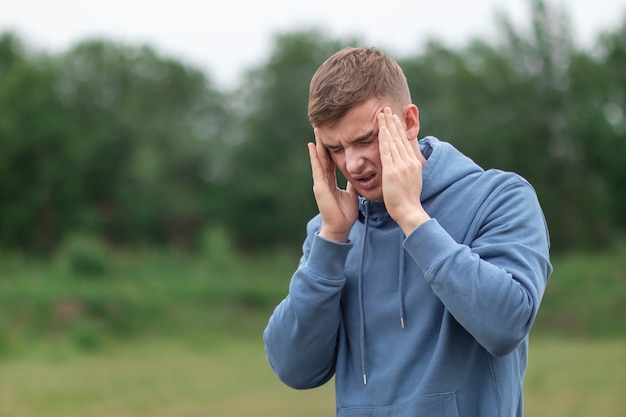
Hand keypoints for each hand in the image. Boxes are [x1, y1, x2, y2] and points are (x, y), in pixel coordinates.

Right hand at [308, 129, 358, 242]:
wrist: (339, 228)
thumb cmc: (345, 214)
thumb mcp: (351, 194)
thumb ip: (352, 183)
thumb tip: (358, 174)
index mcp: (331, 182)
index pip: (331, 161)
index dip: (331, 149)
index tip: (332, 136)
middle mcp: (324, 180)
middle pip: (324, 157)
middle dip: (323, 143)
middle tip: (321, 127)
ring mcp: (320, 183)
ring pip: (319, 160)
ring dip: (318, 145)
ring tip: (316, 131)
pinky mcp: (319, 187)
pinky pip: (317, 168)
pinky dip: (314, 157)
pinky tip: (312, 146)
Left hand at [378, 107, 429, 234]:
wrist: (409, 210)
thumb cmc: (408, 200)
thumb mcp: (411, 180)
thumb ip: (406, 170)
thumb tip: (403, 164)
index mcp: (413, 163)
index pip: (405, 142)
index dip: (399, 128)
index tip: (394, 118)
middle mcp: (409, 161)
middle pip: (399, 137)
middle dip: (392, 122)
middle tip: (387, 108)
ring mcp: (401, 165)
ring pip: (393, 141)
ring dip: (387, 125)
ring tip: (382, 113)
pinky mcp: (393, 170)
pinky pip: (387, 151)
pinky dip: (384, 138)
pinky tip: (380, 129)